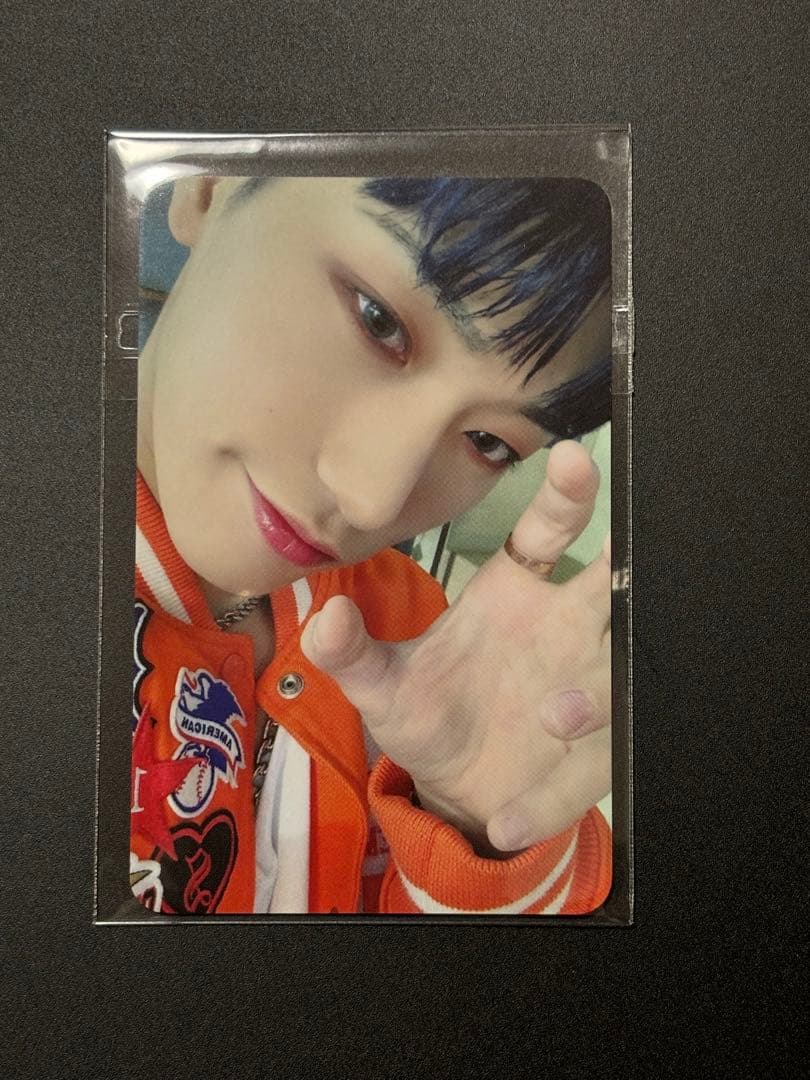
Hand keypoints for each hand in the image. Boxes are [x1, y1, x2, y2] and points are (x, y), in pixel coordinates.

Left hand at [300, 440, 610, 855]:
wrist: (454, 788)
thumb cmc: (429, 714)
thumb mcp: (382, 686)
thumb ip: (354, 652)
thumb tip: (325, 615)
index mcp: (516, 596)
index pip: (549, 533)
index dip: (565, 497)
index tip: (572, 459)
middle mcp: (563, 632)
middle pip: (610, 591)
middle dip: (624, 570)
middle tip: (624, 560)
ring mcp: (586, 693)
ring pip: (612, 678)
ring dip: (594, 693)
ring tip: (556, 715)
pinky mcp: (588, 760)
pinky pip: (587, 769)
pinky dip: (556, 793)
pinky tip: (513, 817)